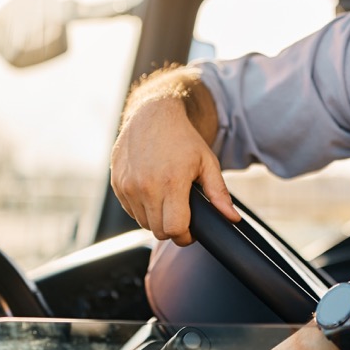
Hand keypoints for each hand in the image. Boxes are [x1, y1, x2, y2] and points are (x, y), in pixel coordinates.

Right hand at [110, 96, 235, 245]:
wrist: (153, 114)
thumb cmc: (182, 138)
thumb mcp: (207, 162)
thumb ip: (219, 194)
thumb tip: (232, 218)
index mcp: (171, 182)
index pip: (175, 229)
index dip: (186, 235)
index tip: (190, 229)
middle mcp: (145, 186)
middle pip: (158, 231)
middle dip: (172, 228)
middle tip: (181, 214)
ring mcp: (128, 186)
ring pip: (143, 223)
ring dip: (156, 218)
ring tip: (167, 199)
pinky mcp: (117, 184)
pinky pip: (130, 211)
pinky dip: (142, 208)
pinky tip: (152, 192)